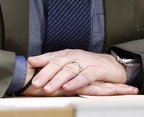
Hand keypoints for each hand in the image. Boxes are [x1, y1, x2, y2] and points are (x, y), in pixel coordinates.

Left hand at [24, 49, 138, 95]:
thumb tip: (38, 73)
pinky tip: (68, 87)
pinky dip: (75, 82)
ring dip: (57, 80)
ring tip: (47, 88)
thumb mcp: (73, 65)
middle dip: (45, 73)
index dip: (41, 58)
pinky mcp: (97, 70)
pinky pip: (85, 76)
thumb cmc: (90, 66)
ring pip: (69, 70)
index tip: (29, 63)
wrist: (113, 65)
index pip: (52, 55)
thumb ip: (58, 69)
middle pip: (58, 63)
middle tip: (35, 83)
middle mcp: (75, 56)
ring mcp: (86, 62)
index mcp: (68, 54)